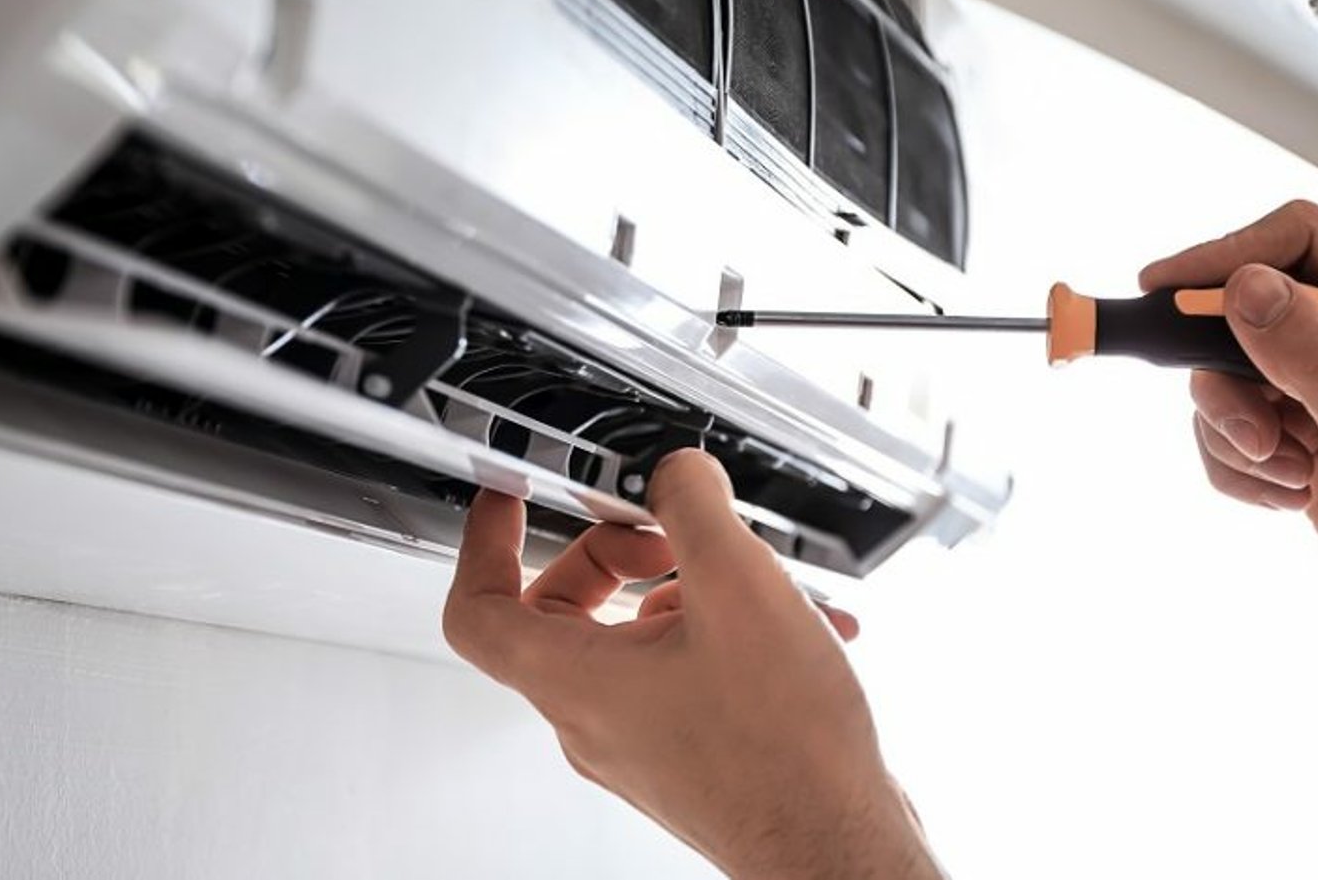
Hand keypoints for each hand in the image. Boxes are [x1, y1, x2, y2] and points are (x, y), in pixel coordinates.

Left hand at [442, 449, 939, 879]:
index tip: (510, 498)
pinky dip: (723, 634)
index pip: (477, 610)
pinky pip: (679, 672)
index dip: (485, 541)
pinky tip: (794, 625)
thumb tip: (677, 474)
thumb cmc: (786, 751)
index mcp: (576, 680)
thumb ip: (694, 507)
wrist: (840, 846)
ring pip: (632, 639)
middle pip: (561, 612)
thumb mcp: (739, 588)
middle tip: (665, 533)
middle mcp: (594, 719)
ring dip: (686, 591)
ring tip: (752, 583)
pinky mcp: (685, 753)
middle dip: (614, 554)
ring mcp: (639, 742)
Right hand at [1142, 201, 1317, 657]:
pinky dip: (1239, 467)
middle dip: (1228, 378)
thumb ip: (1311, 363)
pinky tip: (1290, 499)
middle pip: (1247, 310)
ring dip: (1235, 434)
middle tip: (1246, 432)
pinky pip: (1230, 426)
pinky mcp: (1304, 434)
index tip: (1162, 292)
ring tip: (1289, 479)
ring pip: (1228, 375)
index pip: (1301, 242)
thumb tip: (1244, 287)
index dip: (1227, 256)